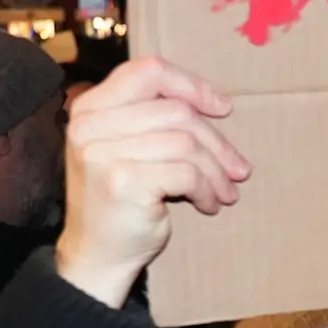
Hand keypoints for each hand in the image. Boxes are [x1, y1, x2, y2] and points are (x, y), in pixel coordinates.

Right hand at [53, 58, 249, 308]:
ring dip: (216, 171)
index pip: (147, 71)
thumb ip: (154, 119)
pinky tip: (207, 204)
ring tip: (224, 191)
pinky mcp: (122, 181)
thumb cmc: (122, 200)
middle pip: (176, 111)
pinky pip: (186, 172)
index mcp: (89, 108)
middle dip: (216, 142)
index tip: (223, 107)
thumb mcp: (128, 148)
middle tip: (238, 168)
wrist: (97, 256)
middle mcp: (89, 125)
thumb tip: (218, 103)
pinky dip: (206, 189)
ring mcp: (102, 153)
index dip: (191, 85)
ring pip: (186, 143)